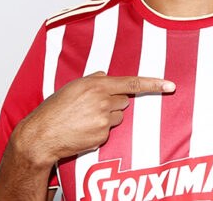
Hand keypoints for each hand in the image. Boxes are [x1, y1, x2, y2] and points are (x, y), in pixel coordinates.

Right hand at [12, 72, 174, 167]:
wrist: (42, 136)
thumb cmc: (53, 110)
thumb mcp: (71, 87)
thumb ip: (92, 79)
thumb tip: (105, 76)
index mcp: (96, 85)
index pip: (132, 83)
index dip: (153, 84)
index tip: (170, 86)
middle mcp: (103, 101)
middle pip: (124, 101)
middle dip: (113, 103)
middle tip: (91, 108)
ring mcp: (104, 121)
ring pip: (117, 117)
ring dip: (106, 118)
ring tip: (84, 120)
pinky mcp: (102, 136)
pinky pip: (109, 132)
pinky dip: (100, 132)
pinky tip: (83, 131)